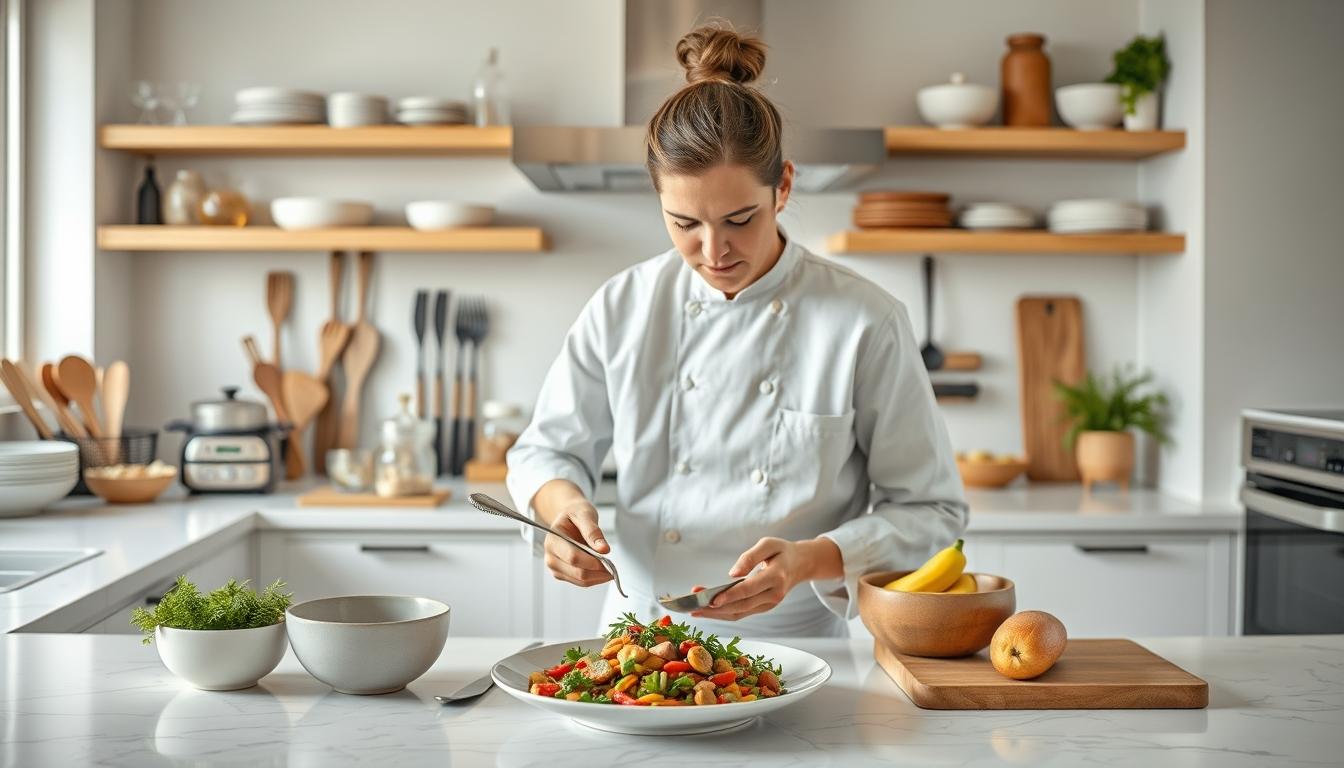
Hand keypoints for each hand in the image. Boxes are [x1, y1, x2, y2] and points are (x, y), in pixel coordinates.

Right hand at [542, 499, 611, 587]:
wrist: (568, 518)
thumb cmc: (575, 514)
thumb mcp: (585, 514)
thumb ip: (593, 532)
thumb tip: (604, 550)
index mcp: (553, 540)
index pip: (573, 557)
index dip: (592, 561)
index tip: (608, 559)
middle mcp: (550, 557)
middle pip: (577, 572)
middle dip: (598, 571)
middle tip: (614, 567)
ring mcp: (555, 568)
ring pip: (581, 580)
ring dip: (598, 577)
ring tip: (610, 568)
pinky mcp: (562, 574)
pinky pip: (581, 582)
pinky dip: (594, 578)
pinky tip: (602, 570)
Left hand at [691, 537, 811, 621]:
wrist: (801, 564)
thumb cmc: (782, 551)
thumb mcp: (768, 544)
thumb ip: (750, 557)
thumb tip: (733, 573)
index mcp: (776, 578)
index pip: (749, 590)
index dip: (729, 595)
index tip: (711, 599)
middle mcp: (773, 595)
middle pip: (740, 606)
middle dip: (715, 608)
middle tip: (693, 607)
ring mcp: (769, 604)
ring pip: (739, 614)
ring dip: (716, 614)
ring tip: (694, 610)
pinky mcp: (763, 607)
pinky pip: (741, 613)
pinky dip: (723, 613)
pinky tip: (707, 610)